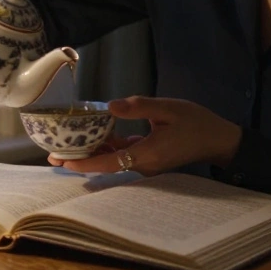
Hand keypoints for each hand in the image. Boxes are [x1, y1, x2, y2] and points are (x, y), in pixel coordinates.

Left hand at [48, 96, 242, 175]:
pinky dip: (108, 146)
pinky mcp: (149, 157)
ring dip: (92, 151)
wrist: (218, 139)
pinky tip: (95, 135)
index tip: (62, 161)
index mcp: (146, 154)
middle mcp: (143, 163)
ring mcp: (146, 162)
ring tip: (66, 143)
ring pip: (113, 158)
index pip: (109, 162)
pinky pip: (124, 154)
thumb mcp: (168, 109)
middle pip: (105, 163)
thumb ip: (139, 107)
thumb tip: (110, 106)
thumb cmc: (196, 123)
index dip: (84, 163)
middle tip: (52, 152)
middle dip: (80, 158)